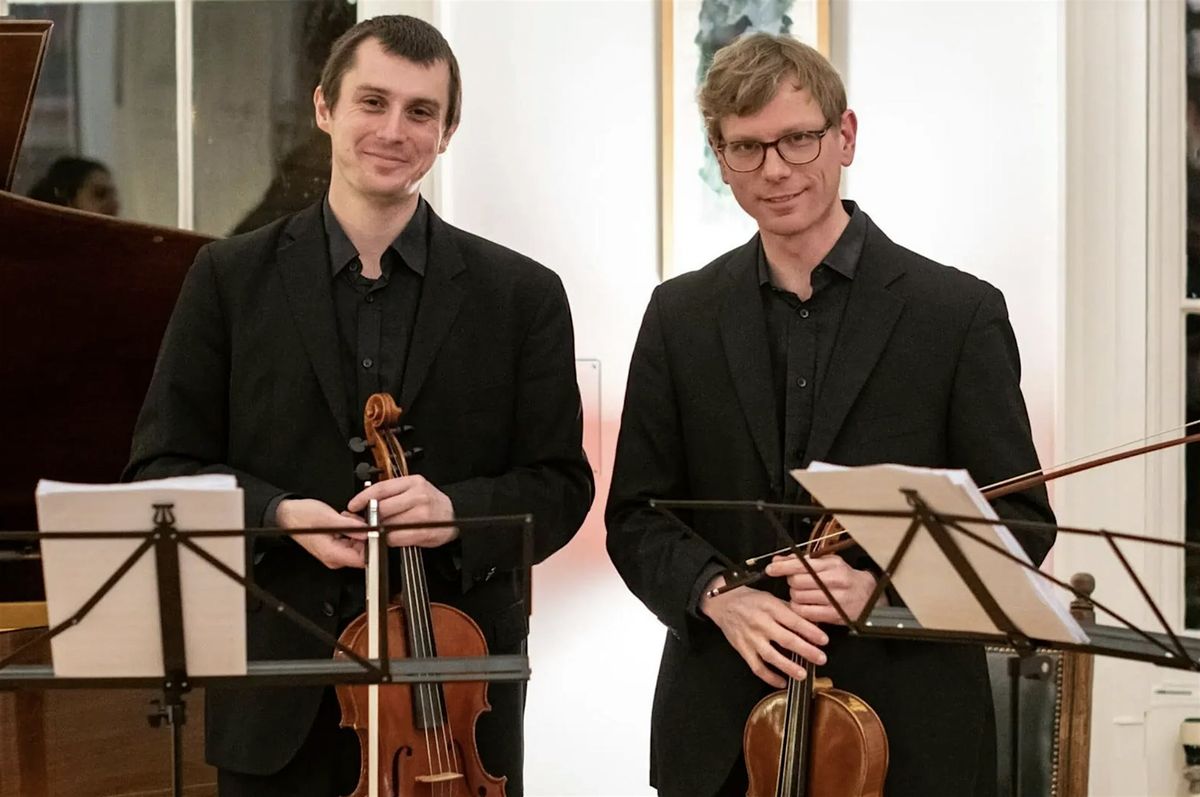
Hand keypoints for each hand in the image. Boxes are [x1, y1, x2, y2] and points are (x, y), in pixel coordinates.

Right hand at [276, 498, 366, 568]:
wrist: (288, 514)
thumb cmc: (302, 517)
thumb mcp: (329, 518)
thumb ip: (350, 526)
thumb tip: (368, 532)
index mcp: (332, 554)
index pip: (361, 560)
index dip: (371, 546)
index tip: (373, 532)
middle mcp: (334, 557)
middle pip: (361, 551)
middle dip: (363, 534)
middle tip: (357, 520)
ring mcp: (334, 552)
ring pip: (357, 544)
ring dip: (357, 530)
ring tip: (346, 518)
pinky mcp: (335, 545)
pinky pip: (350, 540)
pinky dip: (351, 529)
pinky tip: (344, 520)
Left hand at [347, 476, 458, 547]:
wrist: (456, 514)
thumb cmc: (432, 503)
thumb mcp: (415, 489)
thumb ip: (394, 492)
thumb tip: (367, 500)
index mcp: (413, 482)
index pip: (381, 488)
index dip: (363, 498)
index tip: (353, 505)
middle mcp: (418, 496)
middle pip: (383, 507)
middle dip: (369, 516)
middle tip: (363, 520)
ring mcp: (422, 513)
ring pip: (388, 523)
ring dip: (378, 529)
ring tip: (376, 530)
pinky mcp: (423, 530)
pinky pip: (397, 537)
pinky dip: (389, 539)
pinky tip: (389, 537)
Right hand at [699, 575, 828, 688]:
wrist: (722, 603)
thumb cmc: (751, 600)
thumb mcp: (771, 598)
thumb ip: (790, 610)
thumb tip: (813, 622)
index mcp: (770, 607)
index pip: (794, 621)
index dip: (810, 631)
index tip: (824, 640)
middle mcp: (760, 623)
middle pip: (786, 640)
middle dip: (806, 651)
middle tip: (821, 659)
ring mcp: (750, 638)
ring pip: (771, 656)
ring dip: (788, 667)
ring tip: (803, 674)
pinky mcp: (742, 649)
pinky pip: (757, 667)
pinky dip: (770, 677)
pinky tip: (782, 682)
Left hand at [764, 554, 878, 624]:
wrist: (869, 596)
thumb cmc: (845, 577)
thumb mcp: (828, 563)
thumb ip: (802, 561)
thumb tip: (778, 559)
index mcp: (831, 565)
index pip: (800, 565)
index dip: (782, 567)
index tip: (771, 569)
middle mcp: (833, 581)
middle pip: (797, 582)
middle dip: (791, 582)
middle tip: (797, 582)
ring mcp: (834, 599)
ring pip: (799, 598)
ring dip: (795, 596)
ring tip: (804, 594)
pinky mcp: (834, 615)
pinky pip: (806, 613)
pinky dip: (800, 609)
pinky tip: (806, 605)